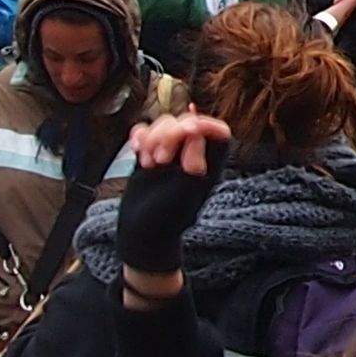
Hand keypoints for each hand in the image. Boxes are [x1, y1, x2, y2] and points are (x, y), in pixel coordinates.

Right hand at [116, 111, 230, 282]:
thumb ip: (193, 162)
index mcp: (210, 165)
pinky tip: (136, 150)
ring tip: (148, 164)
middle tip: (160, 161)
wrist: (141, 233)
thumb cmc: (166, 217)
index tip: (188, 129)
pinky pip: (146, 131)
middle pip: (187, 123)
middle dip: (169, 134)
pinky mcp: (150, 153)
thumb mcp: (183, 193)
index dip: (205, 124)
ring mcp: (171, 153)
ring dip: (152, 138)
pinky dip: (139, 136)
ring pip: (165, 123)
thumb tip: (197, 131)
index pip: (219, 132)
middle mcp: (193, 155)